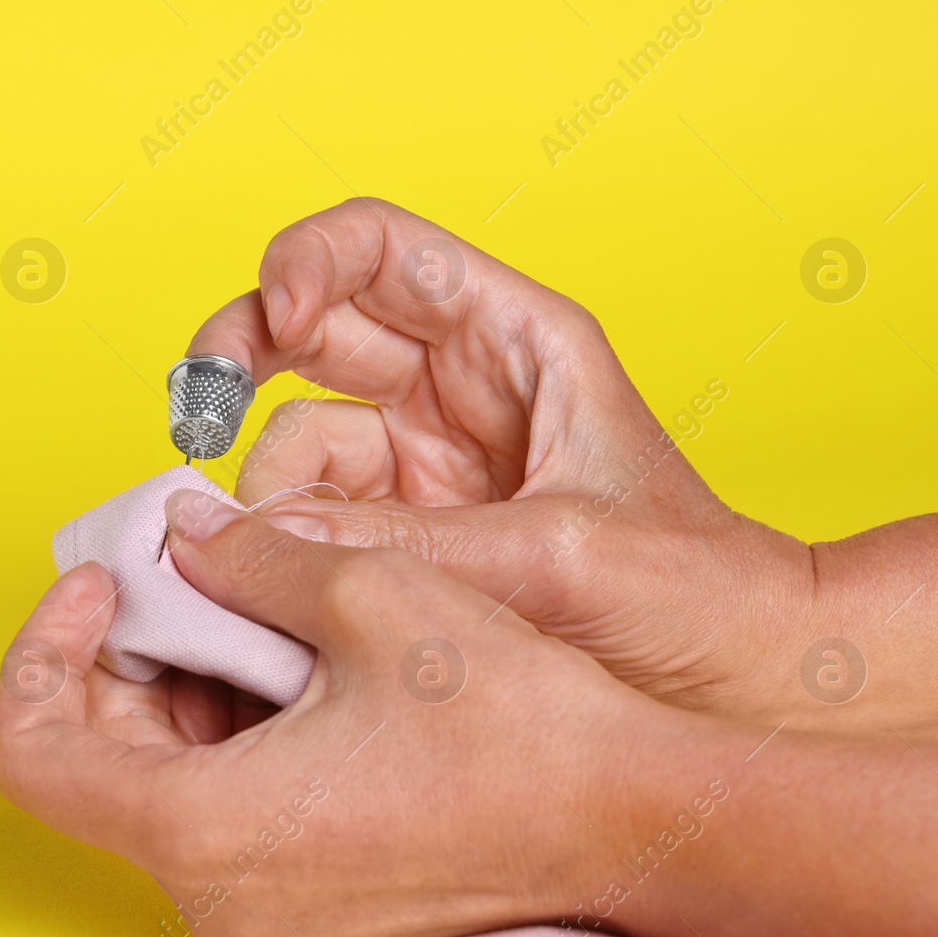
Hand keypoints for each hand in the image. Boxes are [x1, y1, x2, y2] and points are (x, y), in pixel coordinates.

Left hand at [0, 489, 671, 936]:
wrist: (622, 811)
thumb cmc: (510, 721)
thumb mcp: (364, 593)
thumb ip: (245, 557)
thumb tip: (184, 536)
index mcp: (203, 829)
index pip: (34, 754)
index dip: (42, 652)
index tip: (102, 586)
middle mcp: (215, 893)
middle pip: (95, 761)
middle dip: (124, 655)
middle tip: (180, 575)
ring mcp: (258, 907)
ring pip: (157, 781)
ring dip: (181, 684)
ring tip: (250, 608)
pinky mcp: (300, 899)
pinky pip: (218, 807)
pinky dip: (227, 727)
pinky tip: (289, 662)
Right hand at [190, 197, 814, 719]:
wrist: (738, 685)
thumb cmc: (694, 596)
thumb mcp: (557, 556)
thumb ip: (412, 545)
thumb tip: (261, 540)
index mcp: (515, 342)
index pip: (383, 250)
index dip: (309, 263)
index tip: (272, 323)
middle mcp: (457, 388)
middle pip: (311, 326)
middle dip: (241, 353)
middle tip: (199, 408)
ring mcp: (422, 463)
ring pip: (295, 433)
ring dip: (264, 483)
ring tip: (275, 556)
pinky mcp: (401, 535)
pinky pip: (309, 516)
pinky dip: (277, 545)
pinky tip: (284, 586)